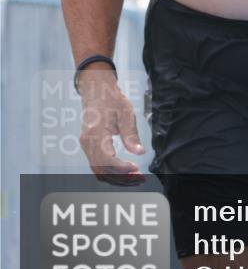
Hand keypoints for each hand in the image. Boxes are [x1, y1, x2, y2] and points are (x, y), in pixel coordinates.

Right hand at [78, 67, 145, 185]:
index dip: (121, 169)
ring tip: (134, 176)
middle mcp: (87, 142)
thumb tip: (140, 152)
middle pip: (101, 170)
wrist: (96, 90)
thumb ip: (131, 135)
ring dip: (116, 177)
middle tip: (139, 178)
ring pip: (98, 170)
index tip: (136, 168)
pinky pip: (97, 165)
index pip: (106, 160)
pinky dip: (110, 171)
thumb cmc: (111, 99)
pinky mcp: (89, 146)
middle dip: (120, 178)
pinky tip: (125, 170)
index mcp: (95, 133)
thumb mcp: (126, 113)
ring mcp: (86, 145)